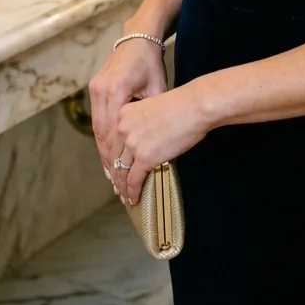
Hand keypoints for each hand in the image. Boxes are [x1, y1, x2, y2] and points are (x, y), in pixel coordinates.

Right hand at [89, 38, 167, 191]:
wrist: (138, 38)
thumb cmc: (151, 62)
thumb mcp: (157, 87)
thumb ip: (153, 114)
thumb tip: (161, 142)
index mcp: (116, 90)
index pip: (113, 131)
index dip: (117, 156)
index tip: (122, 176)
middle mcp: (101, 91)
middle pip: (102, 134)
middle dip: (109, 160)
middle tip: (115, 182)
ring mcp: (95, 89)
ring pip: (97, 128)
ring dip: (103, 151)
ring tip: (111, 173)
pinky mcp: (94, 88)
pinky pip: (97, 118)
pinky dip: (102, 137)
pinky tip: (107, 152)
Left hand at [111, 83, 209, 206]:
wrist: (193, 107)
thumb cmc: (181, 105)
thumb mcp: (152, 108)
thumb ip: (142, 123)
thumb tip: (145, 141)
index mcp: (123, 113)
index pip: (111, 141)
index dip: (112, 159)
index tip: (114, 168)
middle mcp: (123, 128)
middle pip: (114, 158)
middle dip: (115, 175)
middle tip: (117, 187)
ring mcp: (132, 144)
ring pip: (122, 171)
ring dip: (123, 187)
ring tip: (125, 197)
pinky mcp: (144, 158)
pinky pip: (134, 180)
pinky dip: (133, 192)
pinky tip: (134, 199)